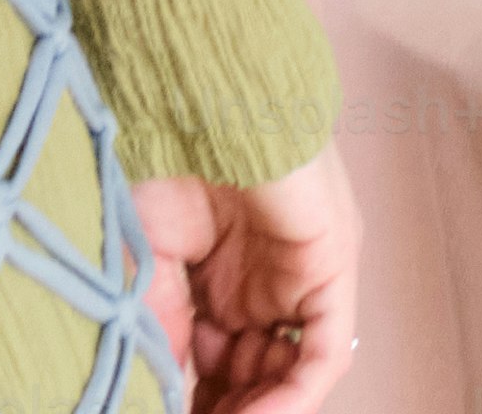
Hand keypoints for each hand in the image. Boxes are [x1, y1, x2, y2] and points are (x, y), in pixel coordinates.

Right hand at [141, 150, 363, 413]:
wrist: (190, 99)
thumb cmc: (160, 160)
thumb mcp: (149, 266)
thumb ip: (161, 331)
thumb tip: (158, 393)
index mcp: (221, 278)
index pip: (217, 365)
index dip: (196, 400)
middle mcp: (266, 283)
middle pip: (254, 376)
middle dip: (226, 410)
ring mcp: (301, 275)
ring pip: (289, 373)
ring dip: (257, 411)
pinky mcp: (332, 265)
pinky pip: (323, 351)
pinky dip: (295, 396)